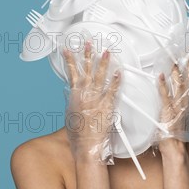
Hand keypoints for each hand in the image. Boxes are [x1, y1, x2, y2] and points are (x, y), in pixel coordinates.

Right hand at [63, 41, 120, 162]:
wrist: (86, 146)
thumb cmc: (78, 133)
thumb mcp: (70, 114)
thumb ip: (72, 100)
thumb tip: (70, 92)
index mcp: (74, 96)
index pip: (71, 73)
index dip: (70, 60)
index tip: (68, 49)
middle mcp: (84, 95)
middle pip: (86, 71)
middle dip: (87, 55)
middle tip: (89, 42)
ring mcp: (96, 99)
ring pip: (100, 77)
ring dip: (103, 63)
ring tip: (106, 51)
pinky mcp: (107, 105)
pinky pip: (113, 90)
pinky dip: (116, 81)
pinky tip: (119, 72)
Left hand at [156, 55, 188, 150]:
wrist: (176, 146)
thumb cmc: (178, 131)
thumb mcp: (187, 115)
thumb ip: (186, 103)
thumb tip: (186, 93)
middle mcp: (187, 102)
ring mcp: (178, 106)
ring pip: (179, 86)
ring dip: (177, 74)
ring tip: (175, 63)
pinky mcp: (168, 111)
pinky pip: (165, 96)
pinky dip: (162, 85)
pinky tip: (160, 77)